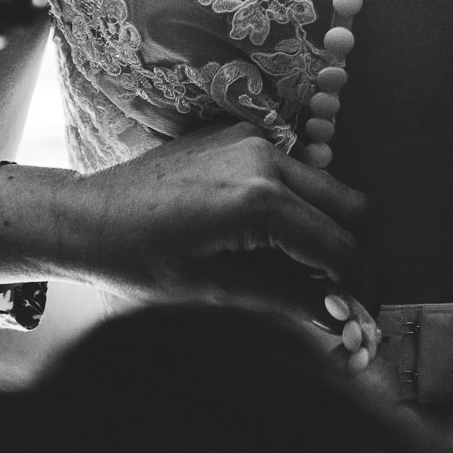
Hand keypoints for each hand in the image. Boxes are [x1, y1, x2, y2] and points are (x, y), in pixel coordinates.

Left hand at [0, 122, 371, 319]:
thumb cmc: (138, 259)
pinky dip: (296, 203)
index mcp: (260, 200)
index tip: (365, 316)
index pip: (338, 246)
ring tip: (298, 270)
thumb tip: (341, 317)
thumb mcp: (214, 290)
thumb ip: (287, 298)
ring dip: (323, 226)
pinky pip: (292, 169)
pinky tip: (268, 238)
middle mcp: (265, 158)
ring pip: (323, 185)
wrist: (87, 215)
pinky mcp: (239, 134)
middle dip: (348, 253)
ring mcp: (253, 140)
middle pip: (347, 206)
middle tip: (336, 296)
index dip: (359, 286)